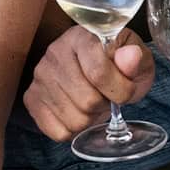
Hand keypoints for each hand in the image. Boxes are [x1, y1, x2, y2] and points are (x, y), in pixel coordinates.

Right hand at [22, 25, 154, 139]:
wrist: (97, 69)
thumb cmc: (119, 66)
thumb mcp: (138, 61)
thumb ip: (136, 60)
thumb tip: (130, 57)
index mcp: (82, 37)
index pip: (99, 73)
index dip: (120, 90)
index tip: (126, 90)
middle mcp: (56, 52)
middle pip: (87, 100)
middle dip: (104, 105)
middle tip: (105, 95)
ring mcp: (40, 76)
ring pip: (74, 119)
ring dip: (90, 118)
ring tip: (92, 101)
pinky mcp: (31, 98)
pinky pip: (58, 131)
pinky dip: (73, 130)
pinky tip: (77, 111)